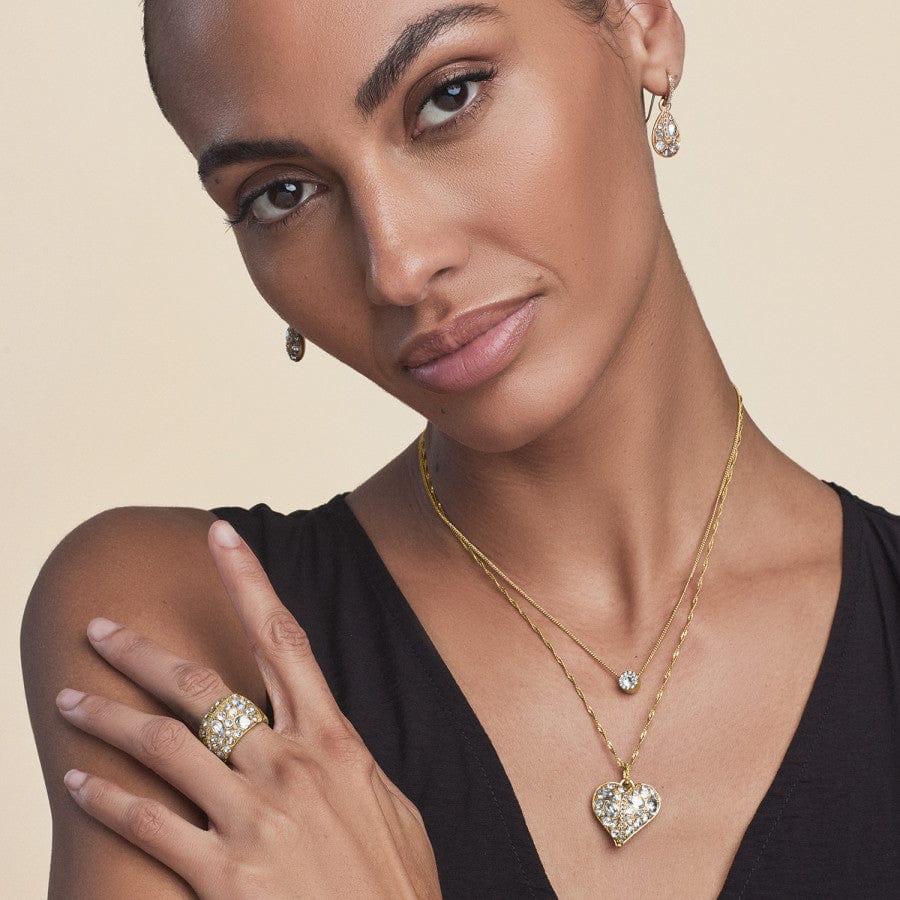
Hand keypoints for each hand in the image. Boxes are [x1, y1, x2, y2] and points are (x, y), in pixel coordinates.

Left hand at [54, 520, 440, 898]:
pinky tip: (77, 780)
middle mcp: (286, 765)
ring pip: (164, 744)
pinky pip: (147, 822)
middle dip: (142, 652)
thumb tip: (326, 738)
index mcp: (333, 741)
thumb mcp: (391, 807)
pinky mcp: (221, 874)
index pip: (282, 638)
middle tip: (99, 628)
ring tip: (67, 701)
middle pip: (202, 685)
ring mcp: (253, 817)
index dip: (249, 579)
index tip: (220, 536)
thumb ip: (347, 764)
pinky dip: (106, 796)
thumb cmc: (395, 886)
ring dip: (106, 718)